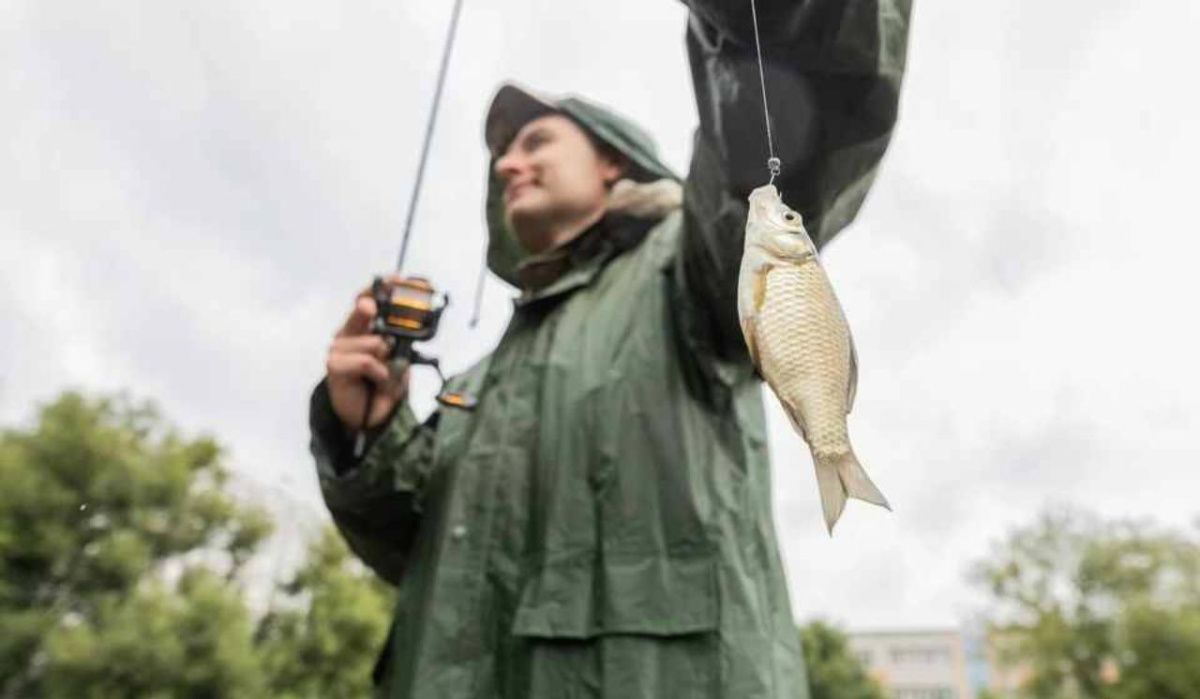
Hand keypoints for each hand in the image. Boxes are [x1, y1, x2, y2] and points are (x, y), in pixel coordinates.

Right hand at [325, 277, 409, 431]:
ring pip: (374, 342)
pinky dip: (379, 372)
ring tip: (384, 374)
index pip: (368, 297)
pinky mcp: (335, 365)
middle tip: (391, 310)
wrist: (371, 415)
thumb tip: (411, 322)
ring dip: (387, 360)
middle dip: (377, 308)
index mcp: (363, 326)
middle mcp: (348, 332)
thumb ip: (402, 337)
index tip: (398, 278)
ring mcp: (339, 348)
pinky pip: (367, 361)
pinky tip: (377, 380)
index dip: (382, 286)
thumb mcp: (400, 356)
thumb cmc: (384, 382)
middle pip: (362, 308)